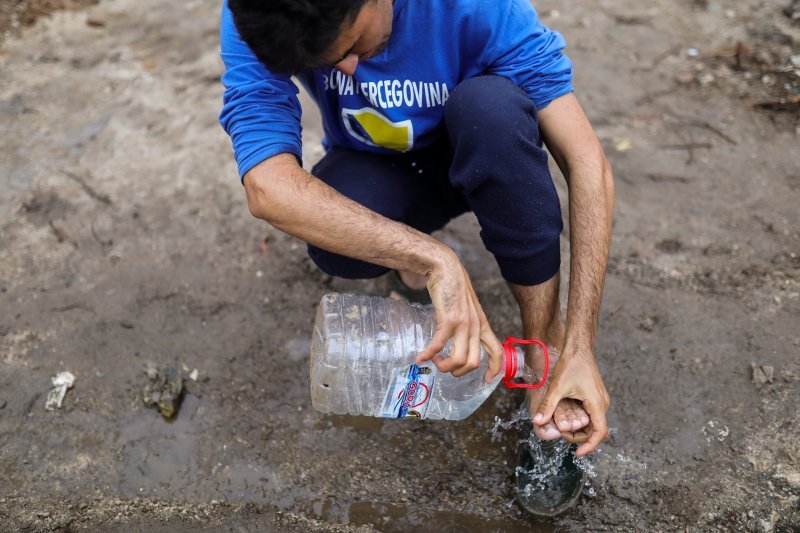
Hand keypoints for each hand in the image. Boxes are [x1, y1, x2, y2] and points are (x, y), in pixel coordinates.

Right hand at [414, 248, 503, 380]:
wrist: (445, 268)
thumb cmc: (453, 287)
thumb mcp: (467, 308)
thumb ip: (466, 323)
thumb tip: (457, 340)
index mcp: (482, 325)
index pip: (497, 351)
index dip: (494, 369)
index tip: (486, 380)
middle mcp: (475, 327)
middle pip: (474, 362)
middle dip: (458, 372)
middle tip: (445, 367)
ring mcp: (463, 324)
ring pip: (459, 359)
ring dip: (444, 366)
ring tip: (433, 362)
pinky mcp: (448, 320)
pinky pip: (439, 345)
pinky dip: (428, 355)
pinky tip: (420, 357)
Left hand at [532, 348, 609, 455]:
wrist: (578, 349)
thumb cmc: (571, 365)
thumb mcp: (557, 387)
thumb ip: (549, 405)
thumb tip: (537, 421)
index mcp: (597, 403)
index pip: (600, 432)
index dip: (590, 446)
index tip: (578, 453)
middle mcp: (602, 403)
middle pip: (596, 430)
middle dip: (581, 437)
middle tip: (563, 435)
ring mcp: (600, 400)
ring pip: (594, 423)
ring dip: (581, 429)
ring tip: (563, 428)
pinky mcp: (595, 396)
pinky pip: (592, 414)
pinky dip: (581, 420)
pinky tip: (568, 419)